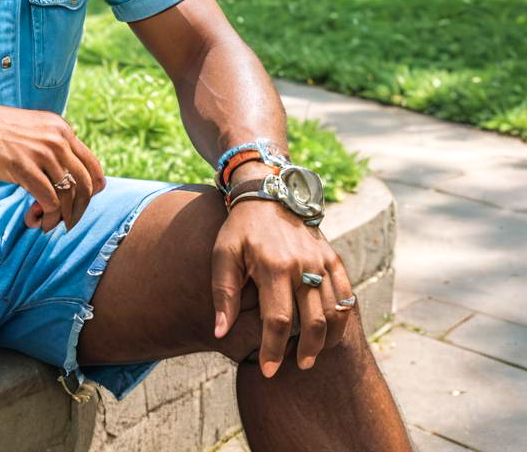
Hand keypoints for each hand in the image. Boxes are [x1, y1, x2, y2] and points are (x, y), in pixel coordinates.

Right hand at [0, 98, 104, 231]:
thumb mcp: (33, 131)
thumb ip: (51, 149)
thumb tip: (64, 182)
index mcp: (62, 129)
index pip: (93, 167)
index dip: (91, 192)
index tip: (78, 205)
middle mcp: (57, 139)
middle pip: (85, 184)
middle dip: (78, 210)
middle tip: (65, 222)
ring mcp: (42, 152)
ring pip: (68, 195)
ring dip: (60, 217)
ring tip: (46, 223)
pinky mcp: (23, 166)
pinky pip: (49, 200)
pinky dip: (46, 216)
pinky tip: (35, 219)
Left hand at [211, 199, 353, 376]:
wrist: (266, 194)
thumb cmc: (240, 228)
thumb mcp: (223, 254)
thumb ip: (222, 293)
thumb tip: (220, 333)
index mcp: (273, 266)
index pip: (278, 321)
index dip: (273, 350)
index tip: (267, 370)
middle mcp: (302, 265)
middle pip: (312, 322)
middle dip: (305, 351)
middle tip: (296, 366)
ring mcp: (320, 261)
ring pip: (334, 312)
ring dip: (327, 339)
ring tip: (313, 353)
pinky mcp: (331, 257)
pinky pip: (344, 294)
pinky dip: (342, 316)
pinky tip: (331, 331)